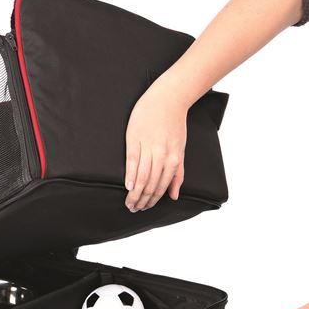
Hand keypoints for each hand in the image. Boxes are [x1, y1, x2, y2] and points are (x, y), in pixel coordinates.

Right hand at [124, 79, 188, 210]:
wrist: (167, 99)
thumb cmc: (174, 125)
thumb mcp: (180, 150)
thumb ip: (178, 174)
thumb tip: (174, 196)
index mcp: (174, 159)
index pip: (161, 187)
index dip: (153, 201)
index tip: (145, 208)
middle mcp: (162, 155)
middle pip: (150, 185)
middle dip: (142, 200)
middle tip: (134, 209)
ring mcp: (148, 147)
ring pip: (141, 177)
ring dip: (135, 193)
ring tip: (129, 202)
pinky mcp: (135, 140)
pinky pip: (132, 162)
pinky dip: (130, 176)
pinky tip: (128, 187)